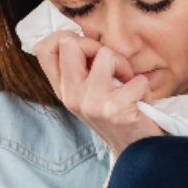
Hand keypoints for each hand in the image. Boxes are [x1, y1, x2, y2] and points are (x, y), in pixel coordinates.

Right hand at [34, 32, 163, 157]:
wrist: (136, 153)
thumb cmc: (117, 116)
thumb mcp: (90, 94)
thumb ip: (80, 68)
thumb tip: (76, 34)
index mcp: (64, 90)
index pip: (43, 49)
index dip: (65, 37)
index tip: (87, 48)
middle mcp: (72, 96)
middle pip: (69, 43)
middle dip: (97, 46)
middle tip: (111, 66)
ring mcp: (91, 104)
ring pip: (106, 54)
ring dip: (124, 66)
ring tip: (128, 84)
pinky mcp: (115, 110)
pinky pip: (135, 78)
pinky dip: (144, 86)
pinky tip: (140, 102)